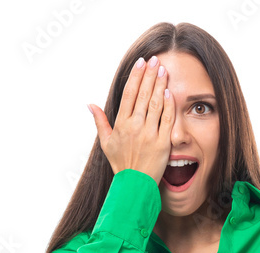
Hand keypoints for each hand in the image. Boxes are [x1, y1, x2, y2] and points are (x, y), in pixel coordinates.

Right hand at [88, 55, 172, 184]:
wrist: (134, 185)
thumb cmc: (121, 164)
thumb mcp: (106, 143)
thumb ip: (100, 122)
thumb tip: (90, 105)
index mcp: (121, 124)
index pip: (129, 94)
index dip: (135, 76)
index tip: (141, 63)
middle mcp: (134, 126)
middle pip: (143, 95)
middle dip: (149, 75)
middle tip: (155, 60)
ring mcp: (149, 134)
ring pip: (155, 104)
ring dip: (160, 84)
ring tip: (163, 70)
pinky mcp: (162, 142)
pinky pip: (167, 119)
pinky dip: (168, 105)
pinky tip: (169, 91)